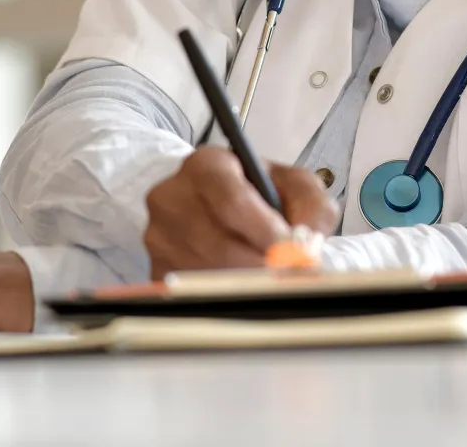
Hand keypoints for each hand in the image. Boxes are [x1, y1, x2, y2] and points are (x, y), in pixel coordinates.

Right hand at [143, 146, 339, 279]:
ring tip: (269, 283)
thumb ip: (310, 204)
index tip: (292, 253)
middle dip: (262, 267)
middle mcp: (172, 197)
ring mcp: (158, 236)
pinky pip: (192, 294)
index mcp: (205, 166)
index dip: (264, 231)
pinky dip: (224, 300)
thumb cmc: (252, 191)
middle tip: (292, 279)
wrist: (205, 200)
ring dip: (245, 287)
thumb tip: (309, 244)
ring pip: (207, 274)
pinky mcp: (155, 268)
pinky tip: (242, 289)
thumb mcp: (289, 182)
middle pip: (219, 244)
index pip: (231, 200)